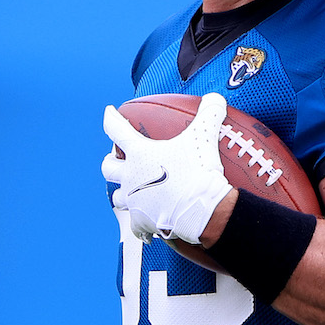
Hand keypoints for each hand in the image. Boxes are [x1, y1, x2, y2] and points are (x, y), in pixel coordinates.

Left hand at [101, 92, 232, 243]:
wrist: (201, 210)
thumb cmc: (198, 171)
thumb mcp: (204, 137)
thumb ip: (209, 114)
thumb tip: (216, 98)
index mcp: (139, 154)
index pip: (116, 130)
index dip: (110, 118)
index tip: (108, 112)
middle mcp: (130, 177)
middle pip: (108, 168)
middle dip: (110, 161)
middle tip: (114, 158)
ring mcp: (135, 202)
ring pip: (117, 197)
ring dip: (122, 193)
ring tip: (129, 191)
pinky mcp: (142, 223)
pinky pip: (136, 225)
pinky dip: (140, 224)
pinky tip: (145, 227)